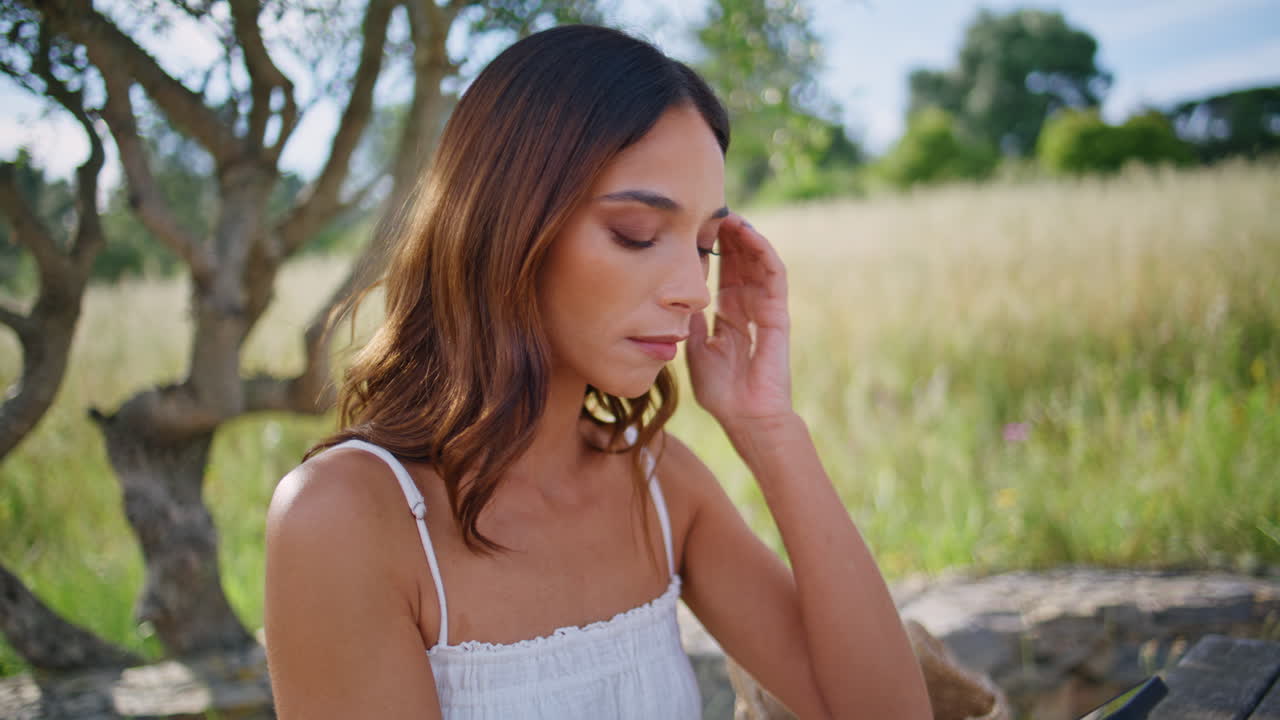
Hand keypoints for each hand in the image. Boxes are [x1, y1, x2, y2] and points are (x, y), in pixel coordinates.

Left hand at [686, 214, 792, 432]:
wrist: (745, 416)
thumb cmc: (722, 392)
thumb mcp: (696, 350)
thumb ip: (692, 323)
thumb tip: (678, 299)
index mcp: (729, 316)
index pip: (722, 273)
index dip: (712, 250)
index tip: (694, 227)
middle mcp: (748, 308)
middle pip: (741, 262)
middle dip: (728, 236)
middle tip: (711, 209)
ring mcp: (765, 309)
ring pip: (759, 263)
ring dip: (747, 238)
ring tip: (730, 215)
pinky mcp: (778, 314)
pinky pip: (774, 276)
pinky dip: (763, 252)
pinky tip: (749, 234)